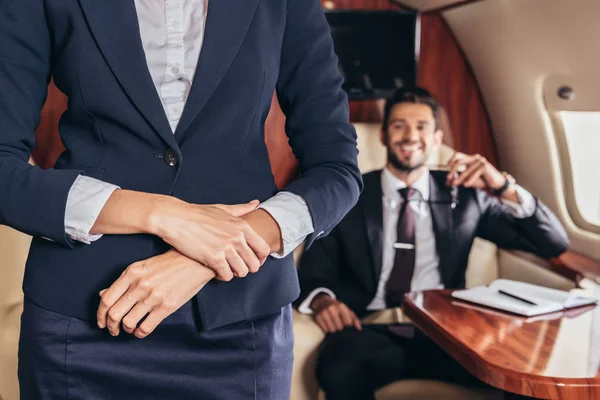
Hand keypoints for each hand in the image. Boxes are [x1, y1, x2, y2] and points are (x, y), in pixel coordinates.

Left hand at [96, 249, 215, 337]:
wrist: (195, 261)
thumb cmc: (169, 262)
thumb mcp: (143, 266)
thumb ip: (123, 281)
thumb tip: (103, 295)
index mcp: (131, 273)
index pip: (106, 299)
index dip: (100, 315)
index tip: (102, 322)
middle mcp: (140, 285)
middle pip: (114, 313)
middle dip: (111, 326)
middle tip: (113, 330)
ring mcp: (153, 296)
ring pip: (128, 322)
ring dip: (126, 329)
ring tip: (129, 329)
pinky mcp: (167, 306)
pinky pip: (146, 327)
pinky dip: (140, 333)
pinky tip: (141, 330)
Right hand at [150, 198, 270, 280]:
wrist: (175, 218)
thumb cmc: (197, 213)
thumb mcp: (222, 209)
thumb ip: (241, 209)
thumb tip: (256, 204)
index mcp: (242, 226)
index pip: (264, 249)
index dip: (261, 259)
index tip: (253, 261)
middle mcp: (237, 238)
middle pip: (254, 263)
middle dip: (248, 268)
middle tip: (239, 268)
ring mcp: (226, 249)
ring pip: (242, 272)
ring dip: (235, 274)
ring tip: (228, 270)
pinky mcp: (213, 258)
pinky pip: (226, 276)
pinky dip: (223, 277)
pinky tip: (217, 272)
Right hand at [310, 294, 361, 332]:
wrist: (322, 301)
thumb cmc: (337, 308)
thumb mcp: (347, 311)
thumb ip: (355, 319)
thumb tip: (359, 329)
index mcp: (341, 306)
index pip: (348, 323)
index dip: (348, 325)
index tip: (346, 324)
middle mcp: (332, 308)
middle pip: (339, 328)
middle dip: (340, 328)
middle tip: (339, 325)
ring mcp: (323, 312)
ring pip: (332, 330)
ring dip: (333, 330)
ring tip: (333, 325)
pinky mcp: (317, 317)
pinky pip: (324, 330)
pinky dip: (327, 330)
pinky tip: (327, 325)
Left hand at [446, 152, 505, 190]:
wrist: (497, 184)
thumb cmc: (482, 181)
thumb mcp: (469, 179)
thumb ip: (459, 179)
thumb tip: (448, 182)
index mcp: (471, 158)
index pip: (458, 155)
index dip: (451, 161)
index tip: (447, 168)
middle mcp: (475, 158)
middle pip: (459, 162)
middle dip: (452, 171)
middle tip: (448, 178)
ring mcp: (480, 161)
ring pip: (466, 170)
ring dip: (459, 178)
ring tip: (455, 184)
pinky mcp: (485, 166)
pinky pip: (473, 174)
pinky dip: (469, 180)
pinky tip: (466, 185)